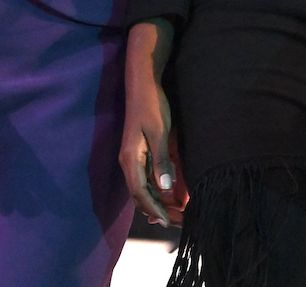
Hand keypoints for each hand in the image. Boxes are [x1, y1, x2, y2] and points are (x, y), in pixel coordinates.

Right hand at [121, 20, 187, 225]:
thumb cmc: (151, 105)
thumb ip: (161, 160)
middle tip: (177, 221)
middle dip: (157, 210)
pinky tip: (167, 195)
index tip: (168, 222)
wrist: (142, 83)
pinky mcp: (138, 152)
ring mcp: (132, 157)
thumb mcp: (159, 131)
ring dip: (157, 202)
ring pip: (142, 188)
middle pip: (140, 194)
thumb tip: (164, 188)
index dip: (154, 209)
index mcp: (130, 159)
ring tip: (175, 213)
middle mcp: (128, 161)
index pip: (140, 193)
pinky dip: (156, 190)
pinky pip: (145, 178)